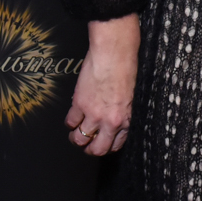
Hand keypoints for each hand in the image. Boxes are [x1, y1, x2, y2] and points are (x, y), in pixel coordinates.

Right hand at [65, 13, 139, 156]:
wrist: (114, 51)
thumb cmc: (127, 67)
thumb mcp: (131, 94)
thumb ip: (123, 110)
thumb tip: (115, 116)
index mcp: (126, 118)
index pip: (116, 145)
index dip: (107, 146)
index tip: (102, 142)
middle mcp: (110, 121)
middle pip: (98, 149)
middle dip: (91, 149)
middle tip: (87, 143)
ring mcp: (94, 114)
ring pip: (80, 139)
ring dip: (76, 138)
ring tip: (76, 133)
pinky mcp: (79, 103)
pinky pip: (70, 121)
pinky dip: (69, 122)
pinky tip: (72, 117)